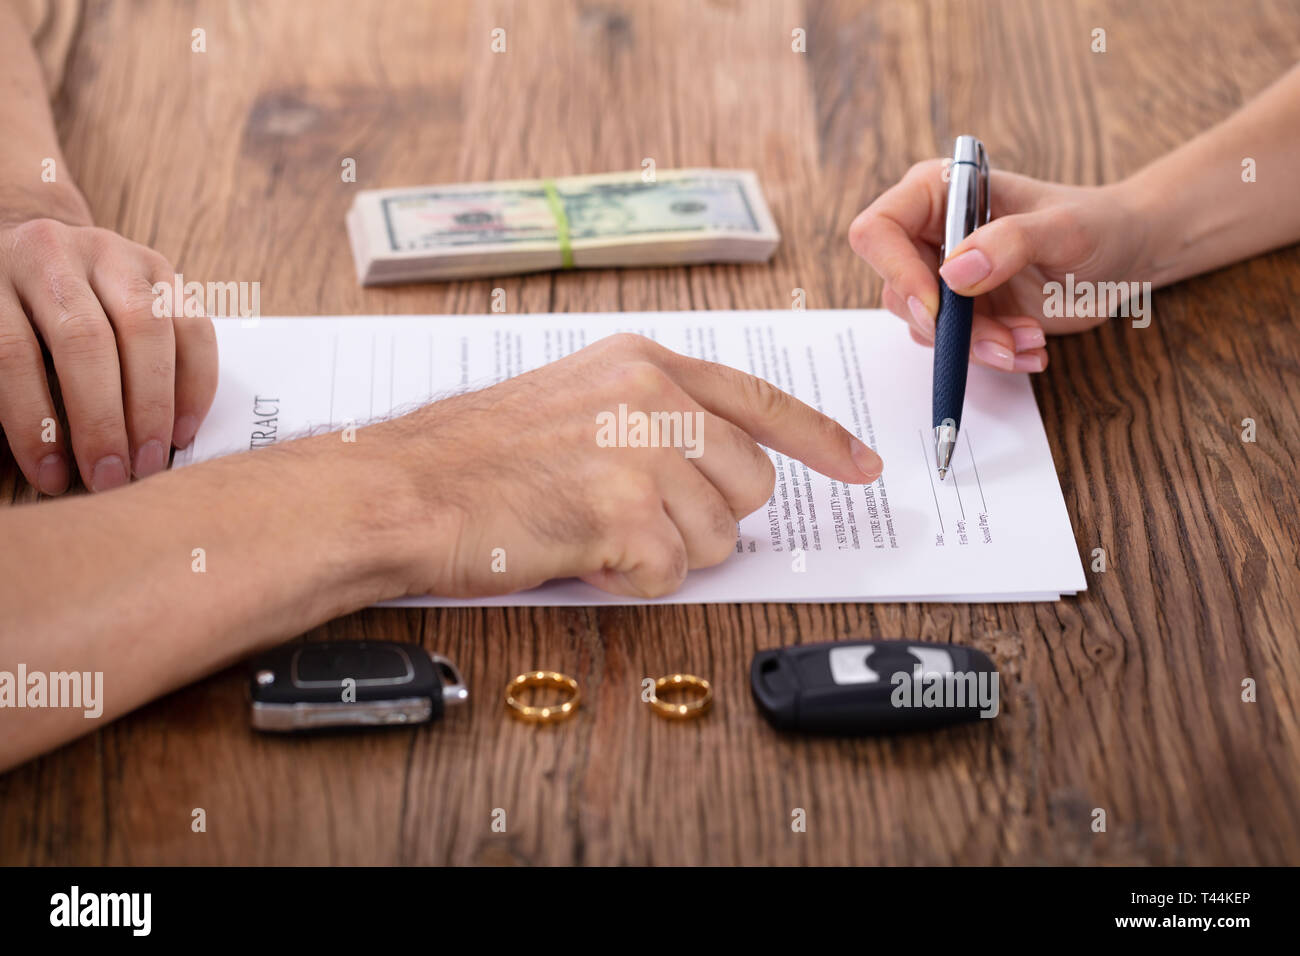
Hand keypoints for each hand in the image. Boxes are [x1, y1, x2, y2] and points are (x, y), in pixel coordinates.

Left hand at [0, 217, 217, 493]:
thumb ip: (8, 389)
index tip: (53, 477)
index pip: (13, 353)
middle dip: (104, 420)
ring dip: (154, 406)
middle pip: (85, 340)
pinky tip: (183, 430)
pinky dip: (195, 385)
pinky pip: (193, 327)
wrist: (37, 257)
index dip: (34, 423)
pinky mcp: (161, 268)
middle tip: (112, 476)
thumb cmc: (10, 323)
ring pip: (146, 328)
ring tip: (150, 461)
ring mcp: (115, 255)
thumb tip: (46, 466)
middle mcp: (55, 254)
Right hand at [385, 333, 883, 598]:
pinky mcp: (625, 511)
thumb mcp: (577, 399)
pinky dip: (631, 580)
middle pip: (751, 485)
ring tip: (594, 528)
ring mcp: (641, 450)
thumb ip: (657, 417)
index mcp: (644, 362)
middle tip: (634, 516)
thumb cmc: (478, 456)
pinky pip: (671, 575)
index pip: (761, 400)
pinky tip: (582, 551)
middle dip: (706, 517)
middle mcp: (652, 396)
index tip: (863, 464)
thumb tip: (722, 470)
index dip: (822, 439)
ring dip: (663, 552)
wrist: (407, 487)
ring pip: (717, 538)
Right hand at [849, 160, 1149, 372]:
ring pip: (925, 326)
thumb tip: (953, 274)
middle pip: (898, 290)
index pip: (878, 231)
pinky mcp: (961, 312)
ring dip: (976, 345)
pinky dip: (991, 354)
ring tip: (1029, 342)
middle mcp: (929, 234)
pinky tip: (1031, 349)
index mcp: (938, 193)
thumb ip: (1010, 242)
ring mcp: (942, 277)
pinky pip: (953, 346)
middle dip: (951, 325)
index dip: (896, 272)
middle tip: (1003, 338)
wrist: (1125, 257)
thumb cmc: (1098, 224)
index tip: (939, 307)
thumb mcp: (1063, 228)